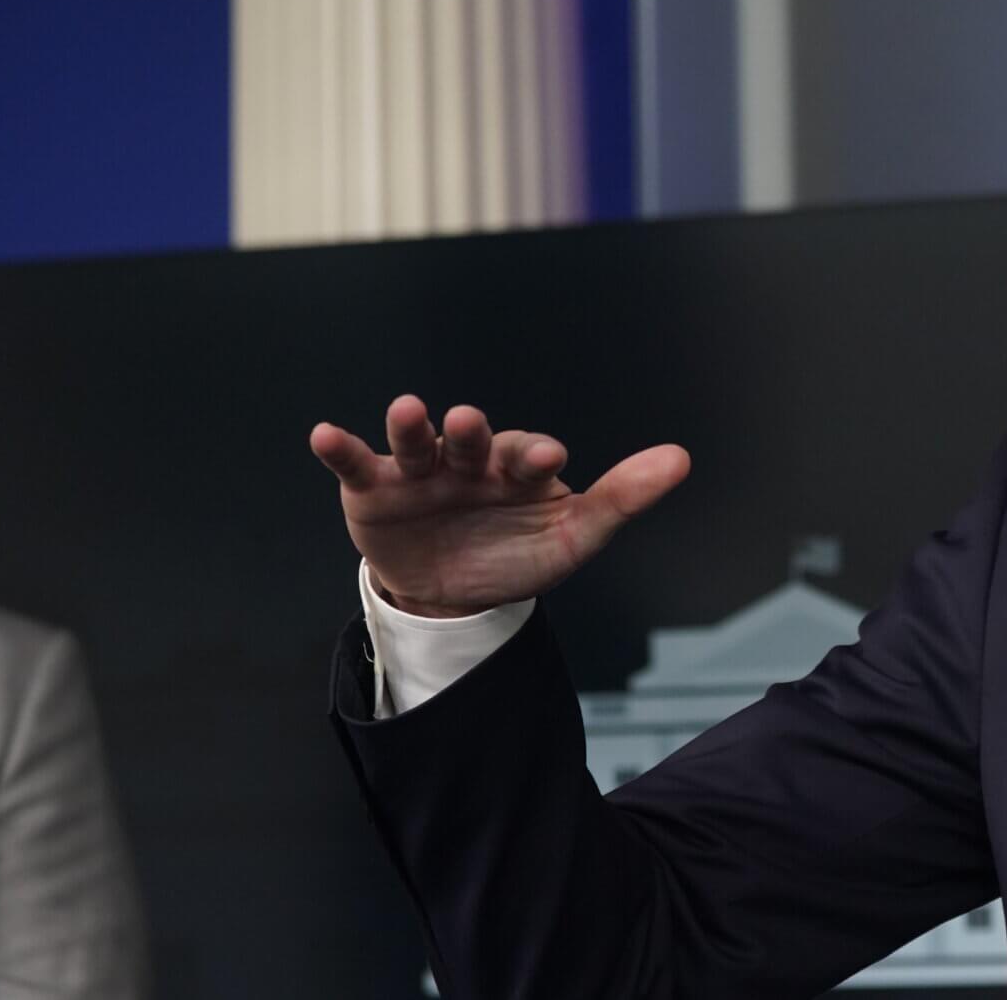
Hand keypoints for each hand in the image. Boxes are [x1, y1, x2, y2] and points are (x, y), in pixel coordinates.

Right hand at [310, 396, 690, 617]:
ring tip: (410, 411)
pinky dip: (341, 448)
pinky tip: (324, 435)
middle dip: (471, 432)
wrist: (454, 596)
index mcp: (519, 467)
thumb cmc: (519, 554)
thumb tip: (681, 458)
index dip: (537, 456)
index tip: (550, 458)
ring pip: (416, 442)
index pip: (529, 456)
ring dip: (411, 426)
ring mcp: (421, 471)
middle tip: (470, 422)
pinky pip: (356, 465)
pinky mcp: (375, 489)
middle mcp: (469, 460)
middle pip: (471, 441)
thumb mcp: (574, 536)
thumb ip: (623, 497)